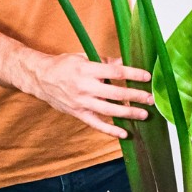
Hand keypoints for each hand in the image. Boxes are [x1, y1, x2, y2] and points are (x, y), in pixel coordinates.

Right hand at [30, 53, 154, 138]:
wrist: (41, 78)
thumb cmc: (63, 65)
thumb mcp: (83, 58)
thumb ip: (105, 62)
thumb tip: (125, 62)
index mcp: (86, 69)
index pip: (115, 72)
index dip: (133, 74)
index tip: (147, 76)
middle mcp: (84, 87)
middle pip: (116, 93)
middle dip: (135, 96)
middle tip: (150, 98)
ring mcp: (81, 102)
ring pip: (109, 111)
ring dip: (128, 113)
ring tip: (144, 115)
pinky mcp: (78, 113)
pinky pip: (96, 124)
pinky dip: (111, 131)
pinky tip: (124, 133)